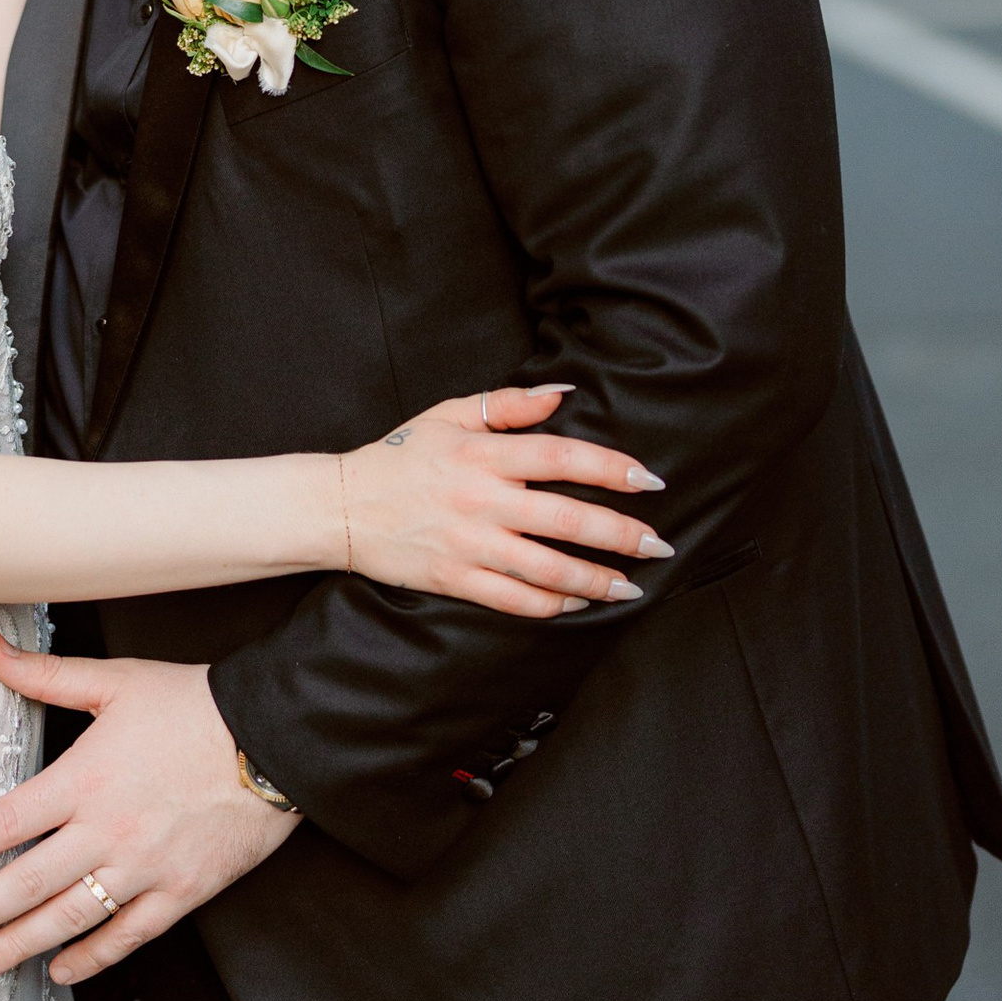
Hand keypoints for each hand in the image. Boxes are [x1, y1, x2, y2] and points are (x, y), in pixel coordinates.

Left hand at [0, 642, 292, 991]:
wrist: (274, 737)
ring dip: (18, 946)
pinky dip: (92, 957)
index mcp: (83, 779)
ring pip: (69, 918)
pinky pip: (128, 935)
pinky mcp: (181, 892)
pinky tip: (60, 971)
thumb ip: (45, 675)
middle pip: (25, 884)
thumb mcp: (115, 680)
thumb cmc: (192, 705)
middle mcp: (106, 831)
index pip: (5, 824)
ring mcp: (144, 868)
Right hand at [342, 381, 670, 616]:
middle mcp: (481, 499)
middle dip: (621, 534)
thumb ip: (509, 404)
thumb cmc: (400, 456)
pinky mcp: (455, 578)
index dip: (611, 468)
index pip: (562, 457)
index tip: (649, 481)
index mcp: (483, 453)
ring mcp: (469, 543)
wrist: (341, 506)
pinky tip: (577, 603)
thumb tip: (564, 395)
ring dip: (597, 580)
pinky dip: (551, 605)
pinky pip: (514, 599)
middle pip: (567, 518)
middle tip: (659, 544)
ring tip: (630, 585)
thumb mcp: (450, 414)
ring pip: (548, 568)